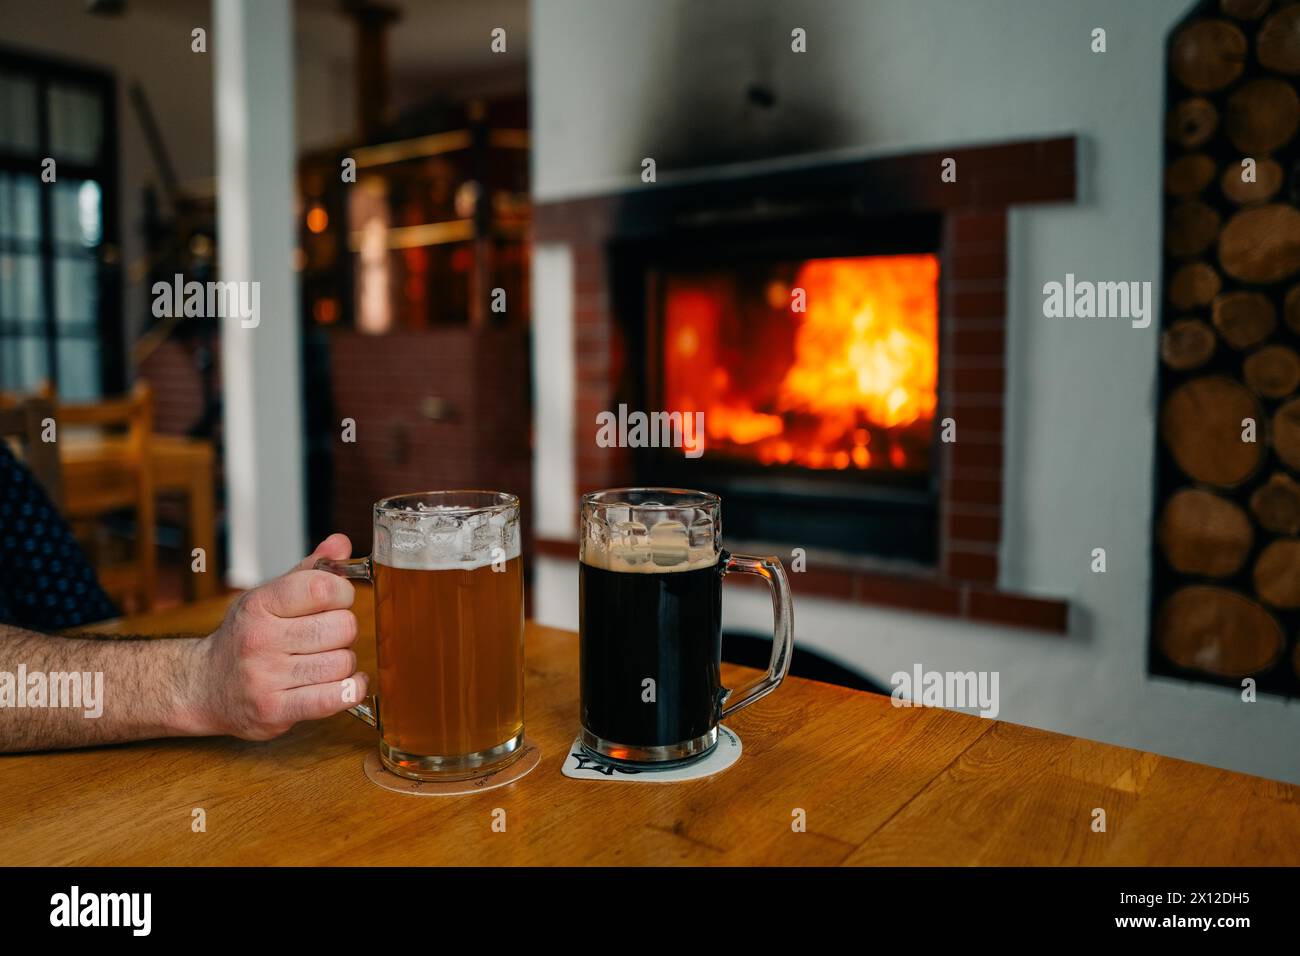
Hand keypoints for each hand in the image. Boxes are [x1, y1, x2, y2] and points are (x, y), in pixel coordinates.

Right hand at [183, 534, 368, 740]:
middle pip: (341, 627)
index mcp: (260, 604)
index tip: (337, 600)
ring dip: (344, 662)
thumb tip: (341, 543)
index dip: (343, 592)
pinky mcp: (274, 711)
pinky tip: (348, 682)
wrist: (203, 686)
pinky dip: (351, 689)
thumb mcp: (270, 596)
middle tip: (330, 635)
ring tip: (327, 660)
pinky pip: (334, 699)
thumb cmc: (246, 636)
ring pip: (342, 663)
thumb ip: (310, 571)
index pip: (322, 587)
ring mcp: (265, 678)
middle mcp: (259, 640)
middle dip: (345, 629)